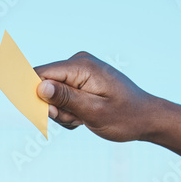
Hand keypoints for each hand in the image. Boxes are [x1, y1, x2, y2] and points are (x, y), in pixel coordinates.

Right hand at [34, 52, 160, 141]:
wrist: (146, 118)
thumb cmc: (124, 116)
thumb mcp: (94, 111)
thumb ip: (65, 98)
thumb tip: (39, 86)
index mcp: (81, 66)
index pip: (40, 74)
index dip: (34, 95)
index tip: (50, 113)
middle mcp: (78, 63)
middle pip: (43, 86)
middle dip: (52, 108)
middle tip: (75, 118)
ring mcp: (79, 72)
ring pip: (50, 96)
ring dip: (62, 113)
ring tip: (82, 118)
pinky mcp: (80, 81)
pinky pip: (60, 98)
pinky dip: (68, 112)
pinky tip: (84, 117)